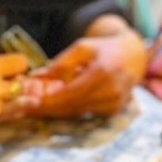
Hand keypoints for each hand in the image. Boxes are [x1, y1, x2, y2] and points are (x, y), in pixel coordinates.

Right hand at [0, 52, 38, 134]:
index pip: (21, 63)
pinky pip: (6, 117)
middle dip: (21, 81)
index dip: (19, 63)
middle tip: (16, 80)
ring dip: (23, 99)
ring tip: (29, 97)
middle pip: (24, 84)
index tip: (15, 64)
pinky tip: (9, 108)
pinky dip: (9, 112)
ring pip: (20, 104)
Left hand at [32, 18, 147, 118]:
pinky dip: (71, 110)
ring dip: (57, 111)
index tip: (28, 103)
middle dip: (48, 109)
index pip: (70, 94)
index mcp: (103, 73)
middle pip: (72, 107)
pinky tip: (58, 105)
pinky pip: (86, 114)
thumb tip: (37, 78)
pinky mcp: (114, 110)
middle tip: (27, 108)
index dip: (48, 101)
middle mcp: (111, 91)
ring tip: (39, 105)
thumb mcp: (82, 48)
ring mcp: (115, 104)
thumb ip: (61, 64)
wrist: (134, 56)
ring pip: (78, 113)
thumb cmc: (105, 49)